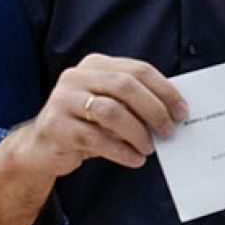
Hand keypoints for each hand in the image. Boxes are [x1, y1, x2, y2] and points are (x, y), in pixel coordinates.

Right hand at [11, 53, 185, 180]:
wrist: (43, 148)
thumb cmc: (88, 125)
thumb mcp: (111, 106)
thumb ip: (135, 102)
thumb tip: (174, 113)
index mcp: (95, 65)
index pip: (138, 70)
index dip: (164, 91)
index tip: (182, 111)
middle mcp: (76, 77)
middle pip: (126, 86)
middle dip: (154, 110)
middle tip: (169, 131)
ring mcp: (62, 100)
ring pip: (110, 112)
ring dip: (137, 132)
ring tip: (149, 148)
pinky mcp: (55, 126)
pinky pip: (96, 138)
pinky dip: (121, 151)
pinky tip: (135, 159)